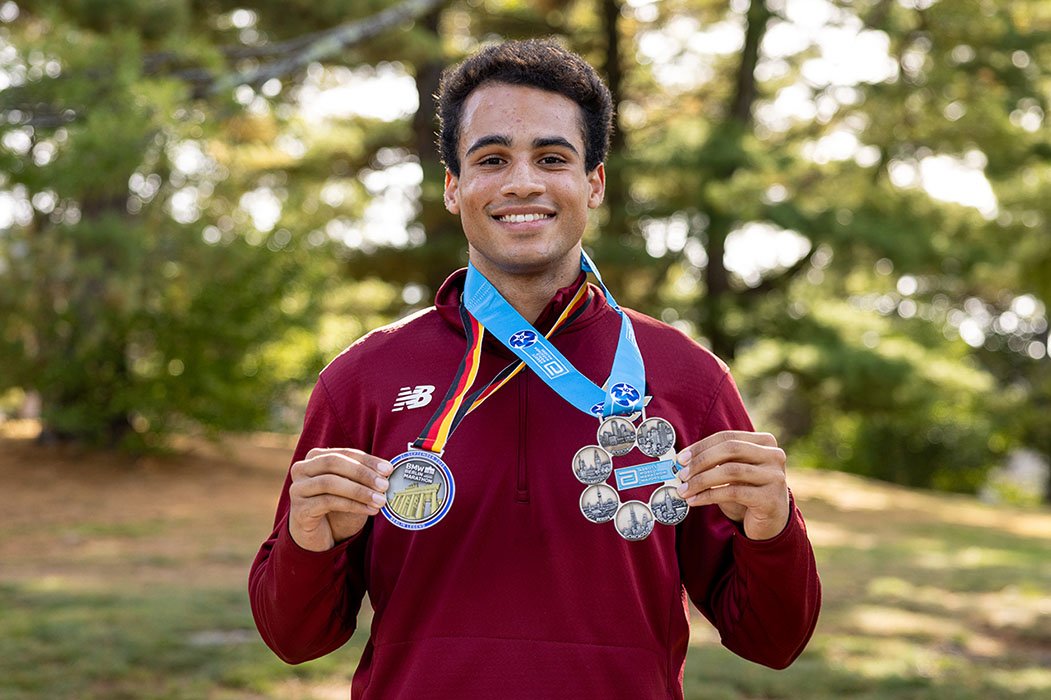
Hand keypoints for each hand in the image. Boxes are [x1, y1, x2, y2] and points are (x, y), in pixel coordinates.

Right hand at [288, 448, 392, 551]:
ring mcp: (298, 489)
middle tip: (384, 485)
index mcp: (315, 457)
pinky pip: (328, 502)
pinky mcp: (299, 509)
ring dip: (359, 491)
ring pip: (330, 482)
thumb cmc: (338, 508)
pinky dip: (352, 505)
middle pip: (334, 462)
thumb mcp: (352, 488)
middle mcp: (301, 469)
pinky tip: (369, 510)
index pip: (344, 452)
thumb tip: (387, 470)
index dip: (368, 460)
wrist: (319, 537)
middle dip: (362, 473)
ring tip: (380, 500)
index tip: (388, 469)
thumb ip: (363, 476)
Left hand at [675, 431, 789, 540]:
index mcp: (765, 442)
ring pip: (731, 471)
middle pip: (730, 449)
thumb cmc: (746, 493)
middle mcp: (774, 455)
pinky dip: (709, 495)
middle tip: (682, 474)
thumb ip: (716, 461)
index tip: (681, 458)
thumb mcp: (733, 472)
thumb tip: (682, 460)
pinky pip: (733, 492)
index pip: (727, 437)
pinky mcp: (770, 498)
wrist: (771, 522)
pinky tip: (694, 501)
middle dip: (701, 461)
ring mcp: (775, 476)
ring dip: (701, 480)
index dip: (701, 446)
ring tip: (684, 490)